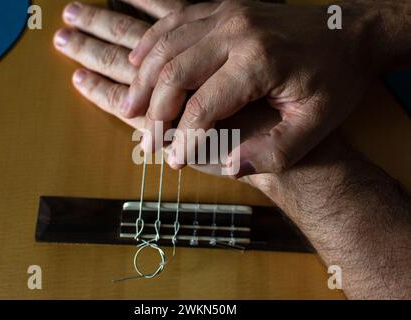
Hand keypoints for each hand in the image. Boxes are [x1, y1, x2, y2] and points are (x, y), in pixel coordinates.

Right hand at [123, 0, 375, 174]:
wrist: (349, 32)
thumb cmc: (334, 79)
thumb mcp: (317, 123)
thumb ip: (275, 151)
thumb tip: (228, 164)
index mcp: (259, 62)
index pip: (203, 106)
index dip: (182, 138)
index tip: (173, 161)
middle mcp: (237, 31)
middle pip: (174, 73)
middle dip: (155, 112)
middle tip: (147, 141)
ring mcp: (227, 13)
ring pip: (166, 45)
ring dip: (143, 78)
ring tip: (130, 106)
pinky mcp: (222, 7)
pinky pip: (174, 20)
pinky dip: (151, 42)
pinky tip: (137, 61)